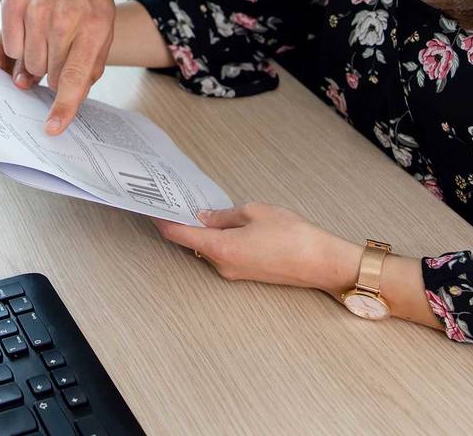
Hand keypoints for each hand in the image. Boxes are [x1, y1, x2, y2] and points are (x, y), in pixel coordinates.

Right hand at [0, 0, 114, 135]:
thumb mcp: (102, 27)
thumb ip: (89, 64)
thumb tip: (65, 93)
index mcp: (95, 26)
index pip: (75, 76)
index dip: (64, 105)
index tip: (53, 127)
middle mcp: (65, 18)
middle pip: (48, 73)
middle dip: (52, 71)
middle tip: (58, 50)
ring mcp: (37, 9)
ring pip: (27, 63)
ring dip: (35, 58)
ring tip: (47, 34)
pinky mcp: (13, 3)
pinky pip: (11, 46)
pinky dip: (20, 43)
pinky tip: (32, 25)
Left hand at [153, 204, 359, 292]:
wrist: (322, 262)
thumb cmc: (292, 234)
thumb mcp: (254, 212)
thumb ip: (224, 215)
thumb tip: (204, 216)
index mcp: (220, 249)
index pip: (179, 235)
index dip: (163, 220)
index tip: (150, 207)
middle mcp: (222, 266)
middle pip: (192, 243)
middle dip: (183, 222)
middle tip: (176, 199)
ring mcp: (234, 273)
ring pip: (209, 249)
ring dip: (203, 231)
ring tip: (200, 206)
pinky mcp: (247, 274)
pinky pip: (224, 254)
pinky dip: (218, 239)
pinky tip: (224, 223)